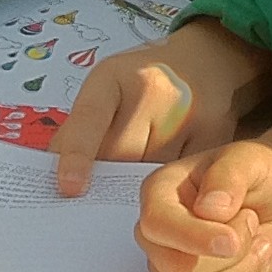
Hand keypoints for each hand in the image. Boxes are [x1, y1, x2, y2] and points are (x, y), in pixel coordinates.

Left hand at [52, 17, 271, 195]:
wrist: (208, 61)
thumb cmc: (145, 81)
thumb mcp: (107, 87)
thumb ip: (80, 128)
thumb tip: (53, 177)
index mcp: (116, 77)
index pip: (91, 116)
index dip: (78, 154)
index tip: (69, 188)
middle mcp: (156, 93)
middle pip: (124, 156)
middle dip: (106, 183)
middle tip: (93, 210)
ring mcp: (191, 116)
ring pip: (155, 173)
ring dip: (139, 193)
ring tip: (133, 200)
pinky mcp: (217, 138)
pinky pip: (187, 179)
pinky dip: (173, 193)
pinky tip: (167, 197)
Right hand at [135, 140, 271, 271]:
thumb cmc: (259, 175)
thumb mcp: (249, 160)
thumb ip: (228, 177)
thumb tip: (208, 208)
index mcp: (160, 194)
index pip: (157, 225)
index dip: (193, 238)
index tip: (231, 240)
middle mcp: (159, 235)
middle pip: (174, 270)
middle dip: (226, 256)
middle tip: (252, 223)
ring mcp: (172, 268)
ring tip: (257, 243)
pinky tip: (255, 261)